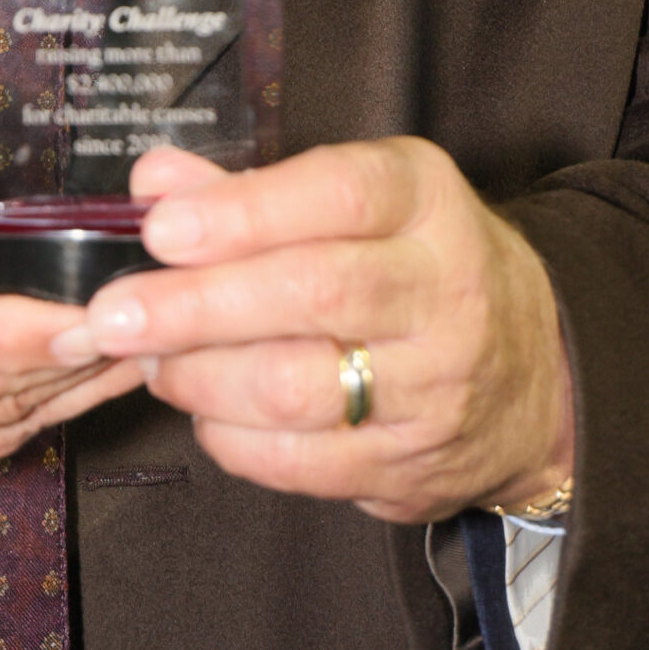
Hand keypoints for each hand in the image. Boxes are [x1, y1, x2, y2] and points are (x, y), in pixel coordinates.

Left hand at [47, 139, 573, 523]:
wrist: (534, 372)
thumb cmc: (413, 264)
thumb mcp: (359, 200)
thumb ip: (249, 190)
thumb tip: (153, 182)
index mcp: (424, 201)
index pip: (338, 195)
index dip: (244, 212)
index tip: (162, 228)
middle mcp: (442, 289)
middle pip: (312, 294)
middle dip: (197, 306)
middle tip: (114, 314)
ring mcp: (434, 386)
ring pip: (300, 387)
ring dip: (201, 376)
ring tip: (147, 358)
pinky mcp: (411, 466)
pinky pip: (303, 463)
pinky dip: (232, 438)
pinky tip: (201, 408)